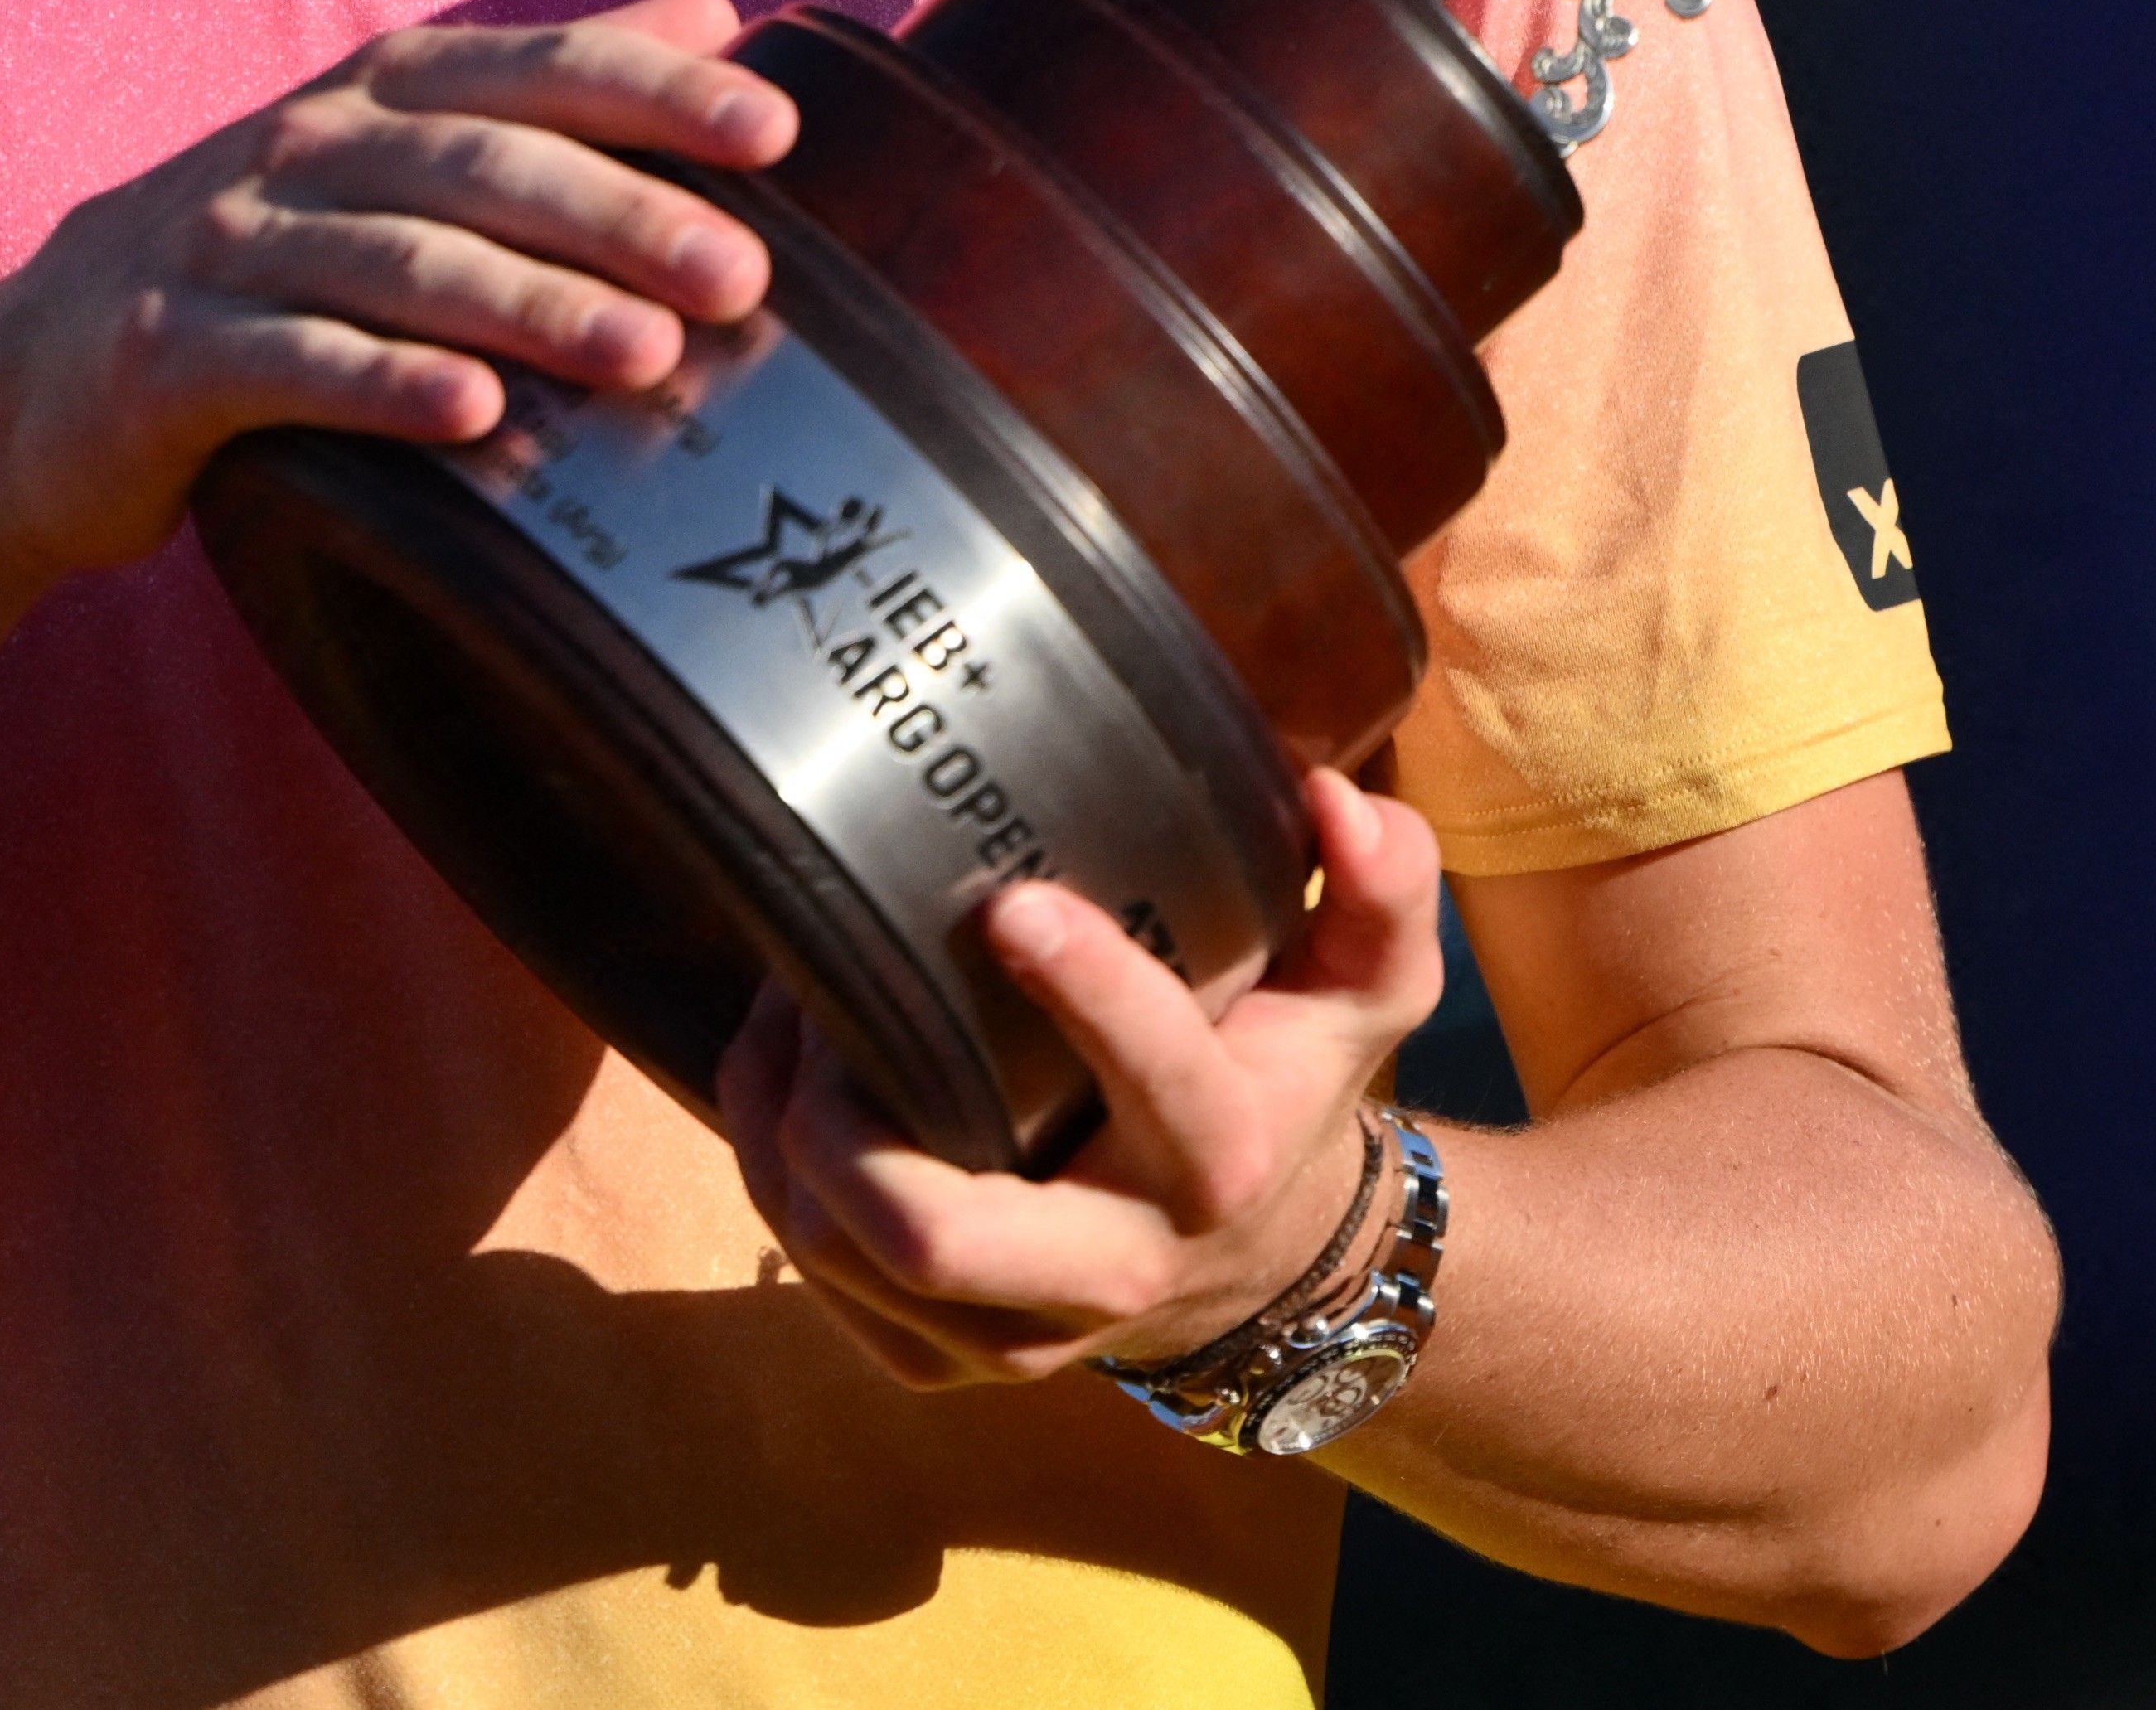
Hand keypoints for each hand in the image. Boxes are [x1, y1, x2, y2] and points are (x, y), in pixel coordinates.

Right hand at [0, 0, 794, 583]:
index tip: (772, 133)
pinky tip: (472, 417)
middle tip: (737, 276)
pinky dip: (383, 388)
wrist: (31, 382)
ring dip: (528, 307)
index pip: (534, 72)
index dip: (653, 94)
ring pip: (399, 266)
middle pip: (481, 169)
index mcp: (375, 94)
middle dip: (618, 217)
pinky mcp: (167, 358)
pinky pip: (290, 367)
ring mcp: (227, 250)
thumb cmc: (258, 262)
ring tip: (643, 356)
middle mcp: (304, 149)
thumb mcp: (391, 152)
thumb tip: (717, 13)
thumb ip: (546, 86)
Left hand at [717, 769, 1446, 1389]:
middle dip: (847, 1117)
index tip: (1010, 902)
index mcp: (1221, 1161)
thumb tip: (1337, 797)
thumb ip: (1381, 887)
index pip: (1161, 1086)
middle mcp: (1115, 1269)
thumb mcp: (1365, 987)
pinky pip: (819, 1284)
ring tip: (787, 1010)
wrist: (1260, 1263)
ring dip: (785, 1125)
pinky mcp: (945, 1358)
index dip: (1090, 994)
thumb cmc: (1287, 1082)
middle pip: (940, 1237)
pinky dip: (774, 1177)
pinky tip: (780, 1085)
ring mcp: (1019, 1335)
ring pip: (848, 1255)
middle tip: (822, 996)